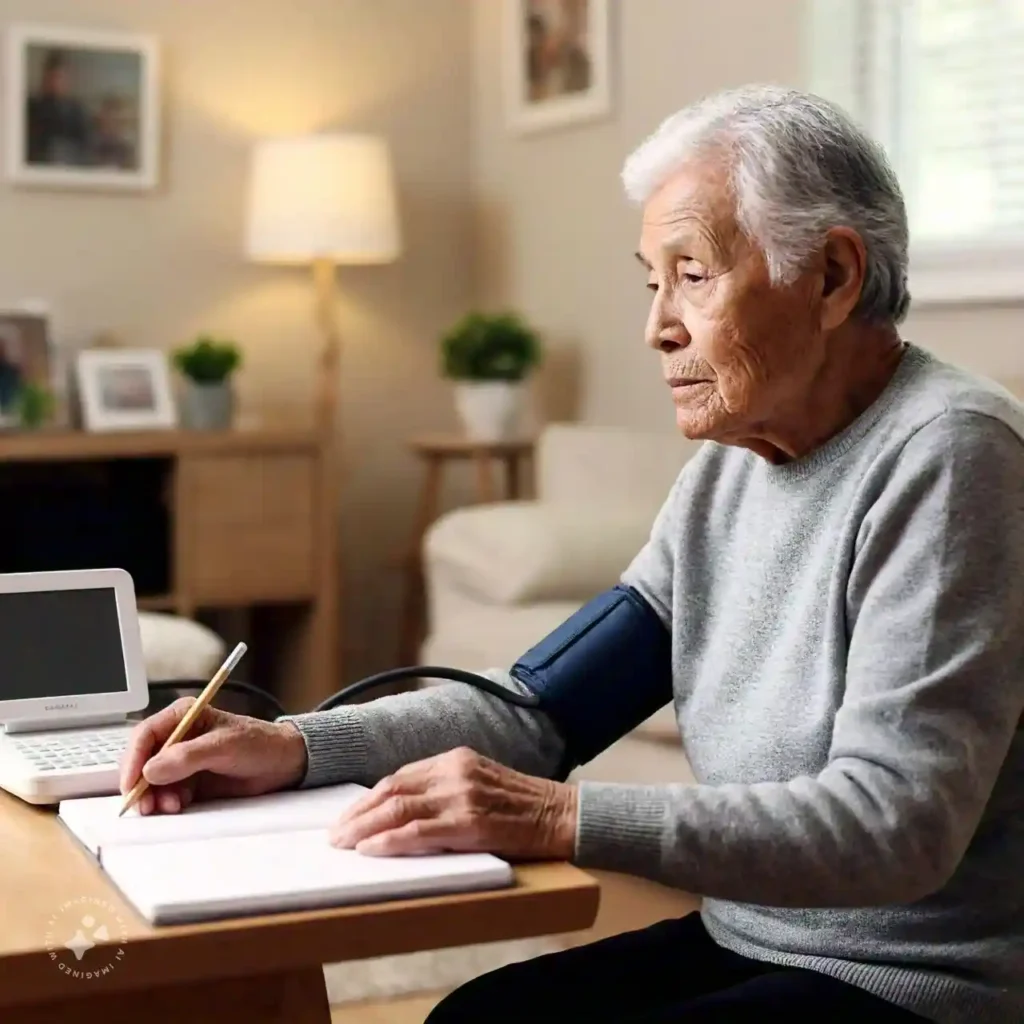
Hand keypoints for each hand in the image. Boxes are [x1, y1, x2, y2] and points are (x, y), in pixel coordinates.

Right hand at [119, 698, 307, 814]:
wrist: (283, 763)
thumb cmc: (259, 743)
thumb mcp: (224, 746)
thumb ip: (188, 757)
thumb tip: (151, 770)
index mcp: (183, 716)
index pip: (145, 735)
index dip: (133, 760)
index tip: (132, 783)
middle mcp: (178, 737)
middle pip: (142, 761)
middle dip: (141, 784)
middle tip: (146, 804)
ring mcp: (182, 761)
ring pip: (152, 781)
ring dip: (154, 796)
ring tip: (169, 806)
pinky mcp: (190, 781)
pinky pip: (167, 793)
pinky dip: (166, 802)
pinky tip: (177, 806)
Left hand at [328, 747, 577, 859]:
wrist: (562, 814)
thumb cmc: (523, 805)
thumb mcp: (481, 781)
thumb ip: (447, 787)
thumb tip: (405, 807)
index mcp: (456, 759)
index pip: (400, 776)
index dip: (369, 798)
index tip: (349, 815)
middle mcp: (455, 772)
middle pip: (392, 790)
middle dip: (358, 813)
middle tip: (336, 834)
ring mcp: (462, 796)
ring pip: (398, 809)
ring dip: (364, 828)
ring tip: (344, 843)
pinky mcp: (469, 824)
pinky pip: (418, 832)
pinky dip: (389, 841)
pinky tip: (371, 850)